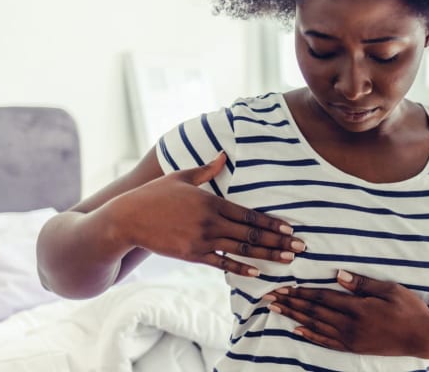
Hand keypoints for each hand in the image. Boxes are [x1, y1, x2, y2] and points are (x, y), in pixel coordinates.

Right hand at [106, 152, 303, 275]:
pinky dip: (240, 268)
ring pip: (241, 249)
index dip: (272, 223)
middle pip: (251, 234)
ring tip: (288, 259)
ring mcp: (202, 240)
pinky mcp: (192, 255)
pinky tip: (257, 272)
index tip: (290, 228)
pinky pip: (222, 263)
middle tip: (301, 247)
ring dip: (267, 255)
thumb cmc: (154, 195)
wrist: (127, 219)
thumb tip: (223, 155)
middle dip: (279, 241)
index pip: (249, 214)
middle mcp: (210, 222)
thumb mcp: (181, 176)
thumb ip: (206, 170)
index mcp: (211, 202)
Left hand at [264, 270, 428, 358]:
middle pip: (314, 312)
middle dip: (291, 303)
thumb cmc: (410, 310)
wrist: (422, 338)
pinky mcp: (353, 347)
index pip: (323, 298)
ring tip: (277, 310)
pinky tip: (297, 330)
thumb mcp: (390, 290)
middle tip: (271, 296)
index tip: (284, 286)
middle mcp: (350, 325)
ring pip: (315, 326)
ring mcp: (350, 338)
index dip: (302, 292)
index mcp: (358, 308)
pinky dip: (310, 335)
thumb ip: (363, 283)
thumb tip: (338, 274)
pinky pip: (326, 342)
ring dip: (294, 317)